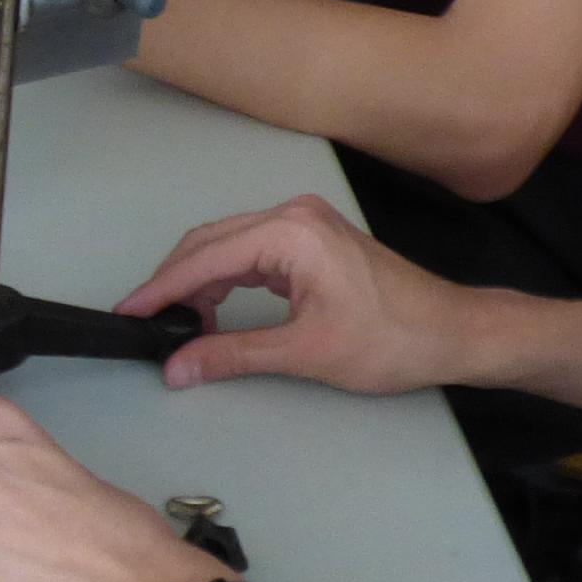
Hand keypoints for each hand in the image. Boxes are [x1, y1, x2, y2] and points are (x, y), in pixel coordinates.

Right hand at [122, 193, 469, 395]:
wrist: (451, 332)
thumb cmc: (394, 338)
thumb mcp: (304, 351)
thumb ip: (233, 355)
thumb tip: (179, 366)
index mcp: (292, 233)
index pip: (206, 257)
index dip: (162, 288)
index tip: (130, 312)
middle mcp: (294, 216)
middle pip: (211, 243)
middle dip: (174, 283)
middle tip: (144, 322)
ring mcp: (304, 224)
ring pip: (229, 246)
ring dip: (199, 282)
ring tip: (177, 324)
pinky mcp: (312, 239)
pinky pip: (251, 250)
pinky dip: (226, 278)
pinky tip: (212, 308)